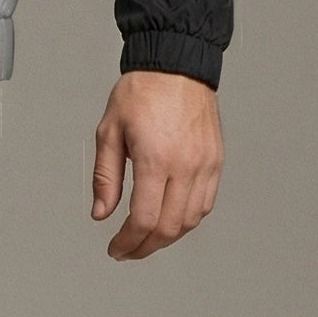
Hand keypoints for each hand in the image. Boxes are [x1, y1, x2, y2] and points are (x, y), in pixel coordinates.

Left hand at [91, 70, 222, 260]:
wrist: (176, 66)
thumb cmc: (142, 92)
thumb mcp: (109, 132)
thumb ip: (105, 177)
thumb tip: (101, 213)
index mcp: (156, 159)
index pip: (144, 219)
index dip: (128, 242)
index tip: (116, 248)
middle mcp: (185, 165)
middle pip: (169, 227)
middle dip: (146, 247)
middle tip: (128, 250)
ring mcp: (205, 165)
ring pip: (191, 220)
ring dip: (168, 237)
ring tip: (147, 239)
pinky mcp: (216, 161)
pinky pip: (206, 203)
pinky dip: (188, 219)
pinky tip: (171, 219)